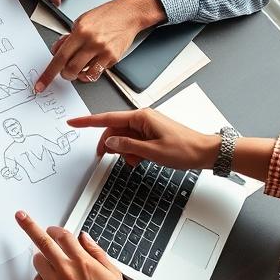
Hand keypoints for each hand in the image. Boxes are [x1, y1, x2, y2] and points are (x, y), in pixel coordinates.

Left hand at [15, 211, 128, 279]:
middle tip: (21, 216)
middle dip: (29, 225)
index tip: (51, 228)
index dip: (56, 229)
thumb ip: (96, 252)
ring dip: (43, 259)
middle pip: (42, 242)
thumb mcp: (113, 273)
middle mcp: (66, 271)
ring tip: (56, 269)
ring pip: (38, 261)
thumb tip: (84, 237)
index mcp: (83, 262)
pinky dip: (43, 279)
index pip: (63, 236)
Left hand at [34, 0, 165, 91]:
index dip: (48, 74)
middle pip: (70, 69)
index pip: (59, 57)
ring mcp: (103, 51)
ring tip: (80, 65)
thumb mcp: (81, 21)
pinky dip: (90, 72)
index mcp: (80, 31)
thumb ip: (68, 38)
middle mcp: (92, 42)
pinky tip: (91, 64)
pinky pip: (96, 73)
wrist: (129, 13)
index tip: (41, 85)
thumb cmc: (105, 16)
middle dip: (65, 73)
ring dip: (77, 74)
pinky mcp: (113, 58)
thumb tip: (56, 51)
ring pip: (84, 75)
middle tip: (65, 70)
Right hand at [67, 108, 220, 168]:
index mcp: (141, 117)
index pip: (107, 119)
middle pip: (114, 131)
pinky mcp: (152, 133)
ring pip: (124, 138)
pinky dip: (133, 151)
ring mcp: (147, 125)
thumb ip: (127, 147)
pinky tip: (141, 160)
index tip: (73, 123)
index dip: (88, 122)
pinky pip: (134, 141)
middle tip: (106, 158)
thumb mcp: (152, 152)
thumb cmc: (184, 150)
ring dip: (125, 151)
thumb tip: (109, 143)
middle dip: (111, 146)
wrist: (206, 152)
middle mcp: (142, 118)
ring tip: (136, 161)